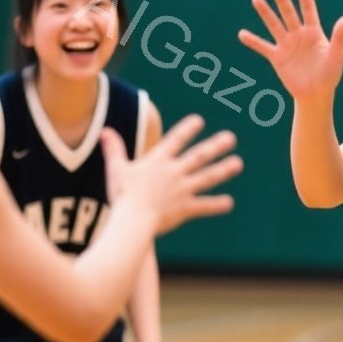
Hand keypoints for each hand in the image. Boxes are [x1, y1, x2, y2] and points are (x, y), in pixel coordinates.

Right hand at [101, 116, 241, 233]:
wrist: (133, 220)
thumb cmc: (122, 195)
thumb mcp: (116, 169)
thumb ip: (113, 149)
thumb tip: (105, 130)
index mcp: (158, 161)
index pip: (175, 140)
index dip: (187, 129)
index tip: (199, 121)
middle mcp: (174, 172)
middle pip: (199, 156)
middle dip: (216, 146)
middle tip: (231, 138)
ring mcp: (182, 190)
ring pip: (207, 177)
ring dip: (223, 170)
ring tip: (237, 163)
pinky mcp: (185, 208)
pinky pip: (204, 206)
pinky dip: (216, 205)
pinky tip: (229, 203)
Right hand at [237, 0, 342, 100]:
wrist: (316, 94)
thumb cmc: (330, 74)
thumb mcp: (336, 55)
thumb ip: (339, 36)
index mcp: (314, 31)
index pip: (308, 9)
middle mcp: (299, 34)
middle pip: (288, 12)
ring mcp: (287, 45)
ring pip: (274, 25)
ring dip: (265, 13)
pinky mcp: (277, 57)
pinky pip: (263, 47)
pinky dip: (253, 41)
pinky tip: (242, 34)